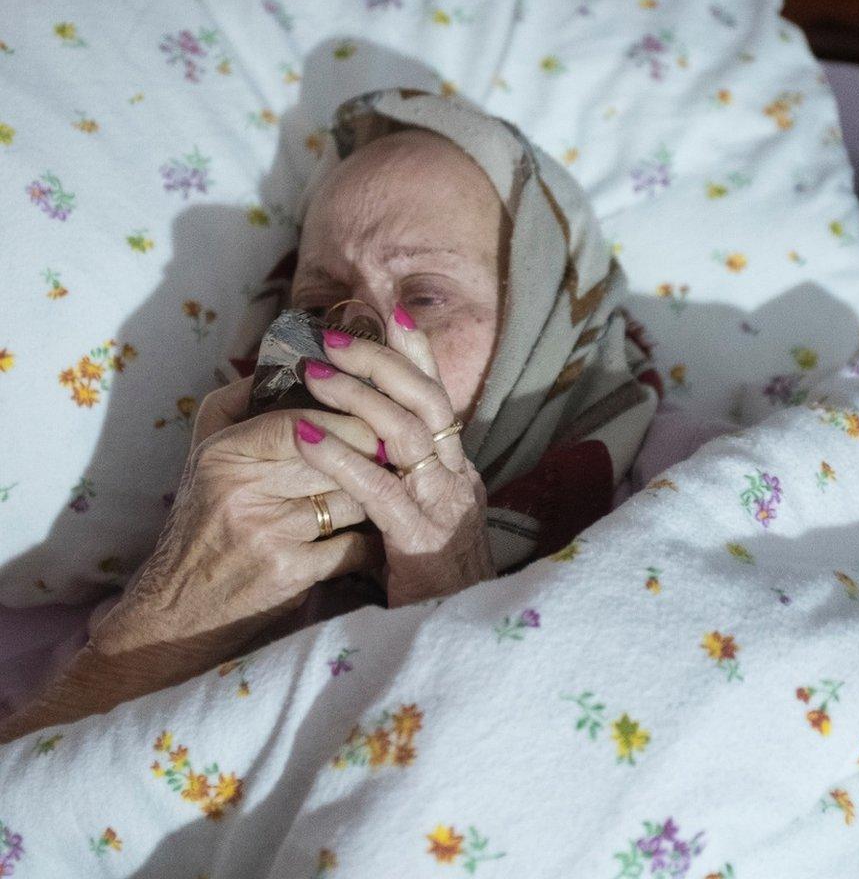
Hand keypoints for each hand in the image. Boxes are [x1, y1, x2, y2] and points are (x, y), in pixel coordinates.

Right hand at [90, 386, 384, 676]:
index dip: (343, 413)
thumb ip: (237, 404)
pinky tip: (377, 535)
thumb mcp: (204, 457)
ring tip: (391, 485)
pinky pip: (354, 544)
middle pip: (334, 456)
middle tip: (399, 444)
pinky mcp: (291, 574)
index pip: (297, 420)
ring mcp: (268, 534)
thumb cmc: (200, 524)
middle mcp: (242, 491)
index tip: (372, 410)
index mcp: (223, 454)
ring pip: (351, 497)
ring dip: (374, 493)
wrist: (175, 612)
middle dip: (372, 450)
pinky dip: (370, 541)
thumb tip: (285, 358)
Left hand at [293, 305, 495, 607]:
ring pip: (406, 434)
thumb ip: (401, 477)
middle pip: (426, 400)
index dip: (415, 350)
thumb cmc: (430, 583)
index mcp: (457, 469)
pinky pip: (380, 491)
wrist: (458, 648)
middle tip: (331, 336)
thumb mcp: (423, 518)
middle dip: (379, 360)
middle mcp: (458, 479)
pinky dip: (341, 457)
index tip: (388, 307)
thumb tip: (362, 432)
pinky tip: (304, 436)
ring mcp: (445, 510)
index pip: (438, 395)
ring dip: (356, 398)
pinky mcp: (422, 544)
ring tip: (312, 373)